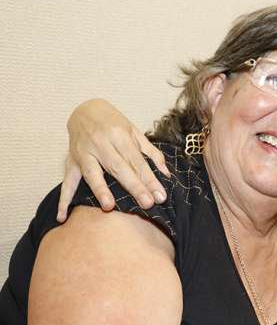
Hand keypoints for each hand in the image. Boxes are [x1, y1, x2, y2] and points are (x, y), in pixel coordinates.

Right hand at [58, 99, 169, 221]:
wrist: (84, 109)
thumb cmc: (114, 123)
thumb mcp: (135, 132)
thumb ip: (151, 153)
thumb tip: (166, 174)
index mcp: (119, 135)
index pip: (137, 162)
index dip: (149, 179)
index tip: (160, 196)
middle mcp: (101, 143)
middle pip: (119, 168)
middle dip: (134, 186)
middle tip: (147, 203)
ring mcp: (84, 153)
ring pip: (93, 173)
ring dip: (100, 190)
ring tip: (109, 206)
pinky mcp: (70, 161)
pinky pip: (67, 182)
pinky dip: (64, 199)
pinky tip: (63, 216)